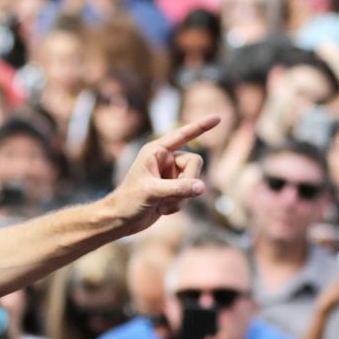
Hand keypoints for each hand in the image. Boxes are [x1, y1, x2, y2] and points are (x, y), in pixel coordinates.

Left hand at [109, 118, 215, 235]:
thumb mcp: (152, 192)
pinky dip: (178, 204)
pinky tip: (161, 209)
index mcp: (156, 151)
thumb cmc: (129, 201)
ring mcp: (170, 175)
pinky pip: (189, 194)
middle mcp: (165, 160)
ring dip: (181, 197)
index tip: (218, 118)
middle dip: (188, 182)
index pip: (183, 135)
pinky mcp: (173, 189)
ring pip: (194, 182)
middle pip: (195, 163)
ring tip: (161, 204)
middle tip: (170, 197)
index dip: (201, 127)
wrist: (120, 220)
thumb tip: (202, 187)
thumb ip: (178, 188)